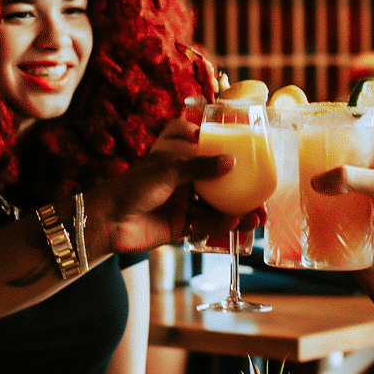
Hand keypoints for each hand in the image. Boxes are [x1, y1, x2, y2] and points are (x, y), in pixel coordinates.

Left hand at [88, 118, 252, 253]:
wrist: (109, 221)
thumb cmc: (132, 186)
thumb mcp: (168, 170)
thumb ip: (200, 167)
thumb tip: (232, 162)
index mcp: (178, 158)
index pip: (206, 147)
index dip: (226, 147)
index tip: (252, 150)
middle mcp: (184, 179)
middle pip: (218, 181)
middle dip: (241, 186)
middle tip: (264, 192)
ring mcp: (184, 202)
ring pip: (218, 205)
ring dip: (239, 210)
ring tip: (259, 214)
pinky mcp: (182, 225)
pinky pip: (208, 224)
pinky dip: (224, 224)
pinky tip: (238, 222)